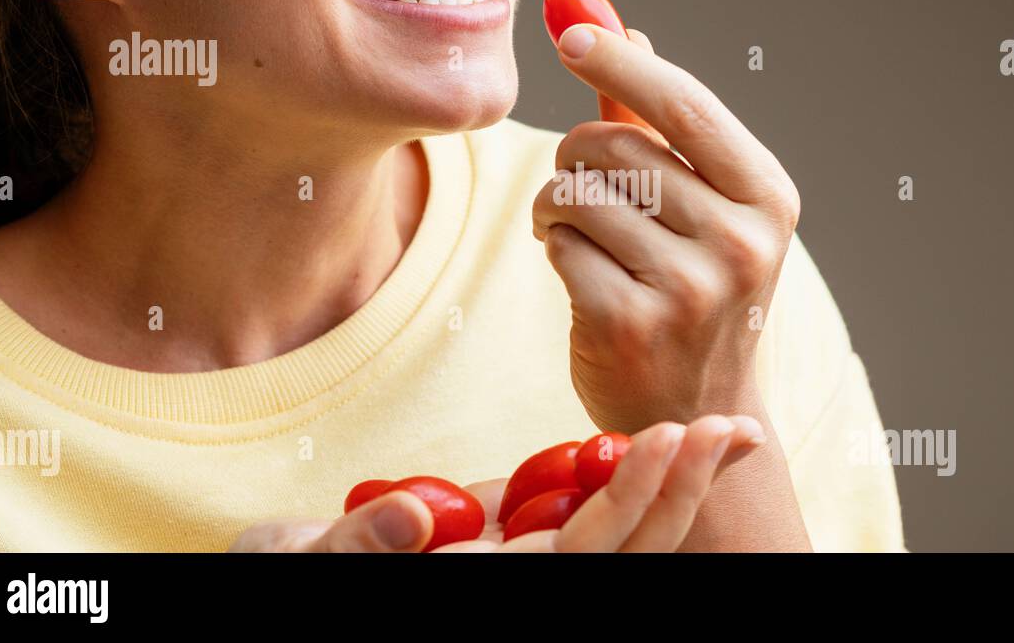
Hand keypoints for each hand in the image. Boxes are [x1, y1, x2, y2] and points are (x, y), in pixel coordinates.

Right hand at [228, 415, 762, 551]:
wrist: (289, 568)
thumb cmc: (286, 570)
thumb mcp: (298, 560)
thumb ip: (357, 545)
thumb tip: (415, 523)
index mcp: (488, 586)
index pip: (580, 555)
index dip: (625, 500)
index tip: (662, 438)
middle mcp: (524, 574)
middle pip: (626, 548)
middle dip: (679, 490)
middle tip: (727, 428)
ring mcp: (526, 549)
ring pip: (620, 527)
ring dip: (675, 480)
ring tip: (726, 429)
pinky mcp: (517, 525)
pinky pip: (588, 503)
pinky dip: (632, 470)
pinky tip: (670, 437)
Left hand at [532, 24, 800, 432]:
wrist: (694, 407)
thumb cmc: (693, 287)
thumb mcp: (699, 204)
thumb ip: (658, 120)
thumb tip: (621, 27)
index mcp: (768, 197)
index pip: (685, 105)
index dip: (620, 60)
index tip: (570, 33)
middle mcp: (740, 241)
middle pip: (614, 144)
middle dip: (576, 154)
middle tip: (581, 185)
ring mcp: (689, 288)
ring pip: (577, 193)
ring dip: (556, 204)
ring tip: (577, 231)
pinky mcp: (630, 324)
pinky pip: (560, 245)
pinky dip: (554, 248)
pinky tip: (575, 268)